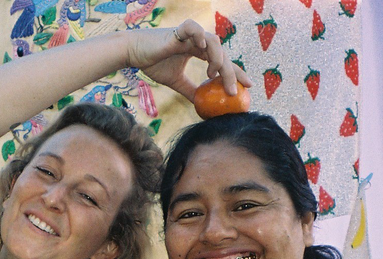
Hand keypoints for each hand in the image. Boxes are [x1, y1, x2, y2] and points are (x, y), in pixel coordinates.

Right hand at [128, 19, 251, 101]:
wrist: (135, 52)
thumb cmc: (153, 64)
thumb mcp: (176, 82)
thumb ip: (190, 91)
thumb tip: (201, 105)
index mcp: (200, 51)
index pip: (223, 62)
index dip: (235, 73)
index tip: (247, 87)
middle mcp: (199, 42)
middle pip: (222, 54)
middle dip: (232, 71)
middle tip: (237, 88)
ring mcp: (191, 35)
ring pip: (213, 41)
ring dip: (217, 58)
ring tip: (213, 74)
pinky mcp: (179, 30)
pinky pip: (194, 28)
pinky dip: (199, 36)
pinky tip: (202, 48)